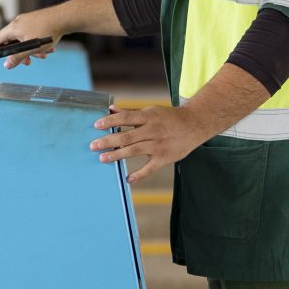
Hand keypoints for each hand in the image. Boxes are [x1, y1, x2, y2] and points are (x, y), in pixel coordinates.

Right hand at [0, 10, 63, 68]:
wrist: (65, 18)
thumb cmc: (48, 31)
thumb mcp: (31, 49)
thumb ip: (18, 57)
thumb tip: (7, 65)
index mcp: (14, 27)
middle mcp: (19, 22)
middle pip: (13, 41)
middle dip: (21, 53)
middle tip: (27, 62)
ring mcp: (28, 20)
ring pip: (26, 39)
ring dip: (33, 50)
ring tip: (43, 55)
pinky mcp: (38, 21)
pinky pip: (33, 34)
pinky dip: (38, 43)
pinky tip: (49, 48)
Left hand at [92, 103, 211, 185]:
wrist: (195, 124)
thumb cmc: (169, 117)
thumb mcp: (151, 111)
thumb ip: (130, 112)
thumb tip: (111, 109)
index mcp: (148, 117)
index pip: (125, 118)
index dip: (110, 121)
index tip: (96, 125)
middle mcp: (152, 130)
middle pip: (126, 136)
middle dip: (108, 141)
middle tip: (93, 145)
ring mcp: (158, 145)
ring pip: (134, 151)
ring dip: (117, 155)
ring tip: (102, 158)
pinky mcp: (164, 157)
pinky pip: (150, 168)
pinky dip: (139, 175)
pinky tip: (128, 179)